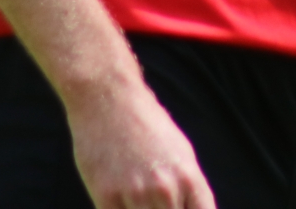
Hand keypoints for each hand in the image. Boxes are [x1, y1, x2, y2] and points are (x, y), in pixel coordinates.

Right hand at [68, 77, 216, 208]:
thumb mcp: (182, 153)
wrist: (109, 97)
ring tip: (136, 193)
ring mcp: (135, 194)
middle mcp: (165, 189)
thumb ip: (190, 190)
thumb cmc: (147, 125)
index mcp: (188, 177)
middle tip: (152, 196)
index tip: (177, 206)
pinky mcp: (105, 196)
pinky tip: (120, 198)